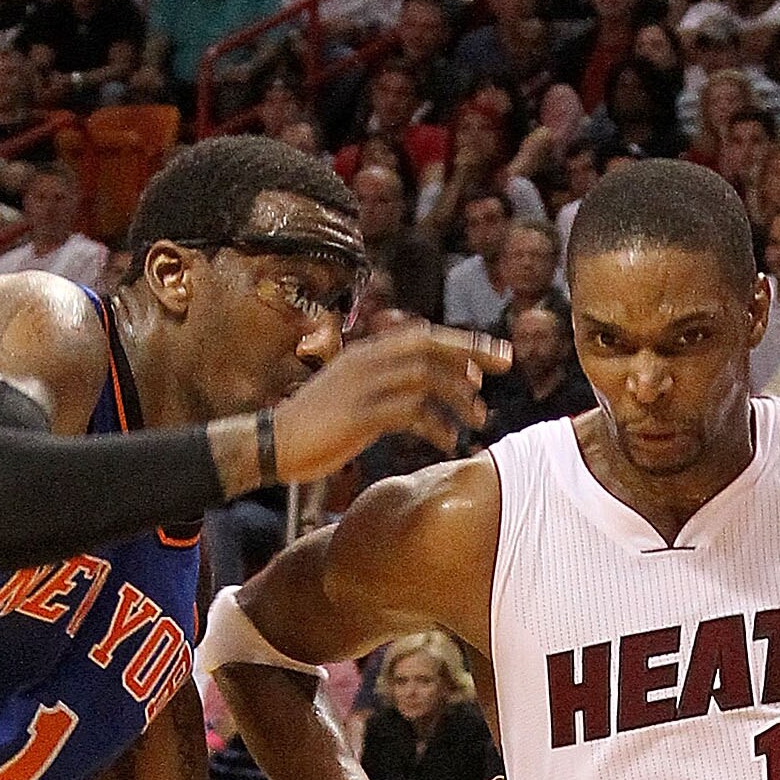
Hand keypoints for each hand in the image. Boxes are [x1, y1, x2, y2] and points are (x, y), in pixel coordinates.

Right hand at [269, 323, 509, 478]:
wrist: (273, 443)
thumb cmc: (318, 425)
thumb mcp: (357, 395)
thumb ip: (397, 386)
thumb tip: (448, 385)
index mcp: (367, 353)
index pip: (424, 335)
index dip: (465, 341)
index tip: (498, 352)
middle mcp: (367, 361)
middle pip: (430, 346)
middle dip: (473, 353)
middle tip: (507, 366)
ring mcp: (362, 386)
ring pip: (425, 377)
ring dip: (458, 397)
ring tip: (478, 419)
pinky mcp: (359, 415)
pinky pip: (410, 412)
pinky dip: (436, 425)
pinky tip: (448, 442)